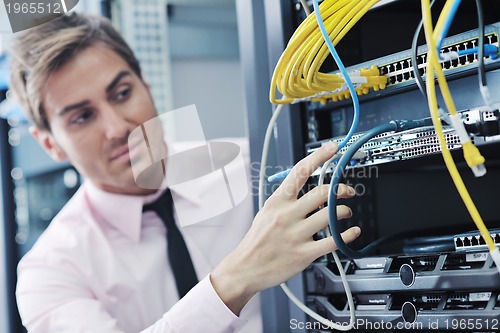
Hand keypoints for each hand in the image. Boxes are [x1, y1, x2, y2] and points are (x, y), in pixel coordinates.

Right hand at [211, 141, 360, 314]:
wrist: (245, 267)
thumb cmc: (257, 240)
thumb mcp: (266, 212)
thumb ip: (286, 199)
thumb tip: (306, 186)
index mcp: (277, 202)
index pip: (300, 172)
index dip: (319, 157)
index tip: (332, 148)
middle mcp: (287, 215)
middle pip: (323, 193)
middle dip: (342, 190)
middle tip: (348, 191)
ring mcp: (296, 235)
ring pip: (331, 215)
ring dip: (345, 212)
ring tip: (346, 213)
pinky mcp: (304, 254)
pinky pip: (334, 241)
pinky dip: (347, 235)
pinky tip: (352, 232)